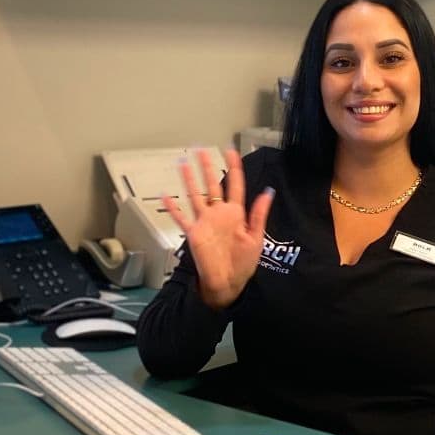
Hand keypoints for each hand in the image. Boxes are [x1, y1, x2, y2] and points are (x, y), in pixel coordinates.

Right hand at [162, 148, 273, 310]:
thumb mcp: (256, 238)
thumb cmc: (243, 264)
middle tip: (202, 150)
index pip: (235, 185)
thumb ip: (259, 214)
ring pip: (195, 195)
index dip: (234, 168)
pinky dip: (173, 207)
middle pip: (212, 185)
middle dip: (208, 167)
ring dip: (189, 180)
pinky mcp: (193, 233)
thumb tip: (267, 192)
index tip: (231, 152)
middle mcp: (219, 214)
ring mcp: (204, 222)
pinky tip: (166, 195)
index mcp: (236, 214)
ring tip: (184, 163)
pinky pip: (181, 217)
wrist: (227, 284)